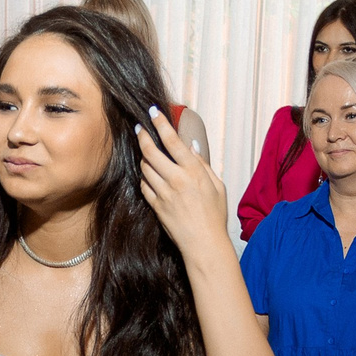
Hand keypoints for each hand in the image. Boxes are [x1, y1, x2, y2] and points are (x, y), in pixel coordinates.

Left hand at [134, 106, 230, 256]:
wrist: (204, 243)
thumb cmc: (214, 215)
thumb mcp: (217, 186)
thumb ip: (203, 164)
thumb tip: (192, 147)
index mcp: (193, 171)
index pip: (172, 140)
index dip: (160, 123)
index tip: (153, 112)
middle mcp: (176, 179)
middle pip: (151, 151)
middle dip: (142, 136)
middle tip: (139, 128)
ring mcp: (164, 193)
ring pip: (144, 167)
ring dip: (143, 157)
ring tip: (146, 152)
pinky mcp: (156, 205)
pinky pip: (144, 185)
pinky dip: (145, 177)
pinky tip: (148, 174)